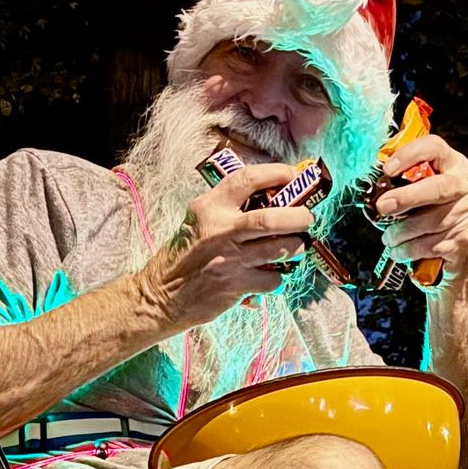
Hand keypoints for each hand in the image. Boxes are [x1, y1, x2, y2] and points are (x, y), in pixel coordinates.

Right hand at [137, 164, 310, 330]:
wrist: (161, 295)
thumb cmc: (183, 256)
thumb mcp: (197, 221)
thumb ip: (226, 209)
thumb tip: (269, 198)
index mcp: (209, 208)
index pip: (246, 180)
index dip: (275, 173)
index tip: (291, 175)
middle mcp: (220, 230)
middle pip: (270, 218)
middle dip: (298, 216)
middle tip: (306, 217)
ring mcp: (230, 259)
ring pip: (279, 248)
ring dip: (296, 246)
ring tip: (297, 244)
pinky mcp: (236, 286)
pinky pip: (272, 279)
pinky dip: (278, 277)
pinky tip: (271, 275)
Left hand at [376, 135, 467, 284]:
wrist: (454, 248)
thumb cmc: (428, 211)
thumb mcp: (418, 188)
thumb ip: (402, 180)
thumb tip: (372, 183)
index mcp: (452, 164)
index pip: (435, 148)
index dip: (410, 155)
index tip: (387, 169)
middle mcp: (466, 185)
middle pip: (439, 188)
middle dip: (407, 198)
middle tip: (383, 207)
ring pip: (432, 222)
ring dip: (402, 232)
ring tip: (388, 237)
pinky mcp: (467, 238)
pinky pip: (433, 245)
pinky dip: (410, 249)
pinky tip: (400, 250)